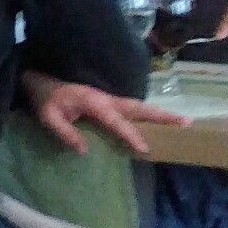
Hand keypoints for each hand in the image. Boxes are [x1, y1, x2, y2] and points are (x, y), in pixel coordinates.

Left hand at [25, 68, 179, 157]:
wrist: (41, 77)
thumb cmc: (45, 97)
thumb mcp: (48, 116)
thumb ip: (65, 133)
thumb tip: (84, 151)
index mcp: (94, 102)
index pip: (116, 120)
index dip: (130, 134)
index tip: (144, 148)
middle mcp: (107, 98)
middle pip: (139, 107)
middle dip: (161, 115)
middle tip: (186, 121)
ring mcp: (109, 97)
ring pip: (138, 106)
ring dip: (159, 114)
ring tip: (181, 121)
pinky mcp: (108, 100)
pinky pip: (131, 108)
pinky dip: (146, 113)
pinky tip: (157, 122)